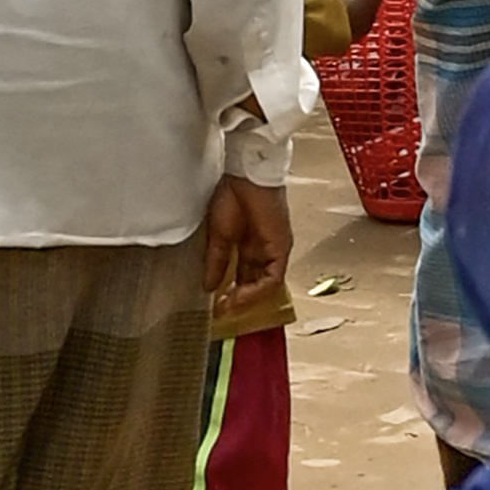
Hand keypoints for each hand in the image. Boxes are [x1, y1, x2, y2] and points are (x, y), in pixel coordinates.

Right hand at [201, 169, 288, 311]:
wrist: (245, 175)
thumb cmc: (232, 196)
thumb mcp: (219, 235)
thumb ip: (216, 261)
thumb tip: (208, 286)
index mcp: (250, 245)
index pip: (244, 276)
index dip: (231, 292)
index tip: (216, 306)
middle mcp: (265, 251)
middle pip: (255, 283)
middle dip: (240, 301)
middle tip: (223, 314)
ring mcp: (275, 250)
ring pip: (265, 284)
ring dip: (248, 300)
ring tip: (229, 309)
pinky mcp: (281, 248)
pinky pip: (273, 277)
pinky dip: (257, 290)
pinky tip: (240, 297)